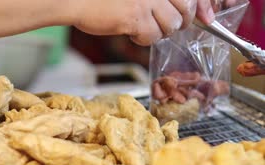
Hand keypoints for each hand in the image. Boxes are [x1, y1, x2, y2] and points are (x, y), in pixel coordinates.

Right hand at [70, 0, 215, 45]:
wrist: (78, 0)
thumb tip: (195, 12)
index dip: (201, 7)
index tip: (206, 17)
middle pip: (186, 9)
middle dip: (179, 22)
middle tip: (164, 24)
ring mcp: (147, 0)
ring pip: (170, 25)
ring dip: (158, 31)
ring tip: (141, 27)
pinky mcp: (135, 16)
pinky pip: (152, 37)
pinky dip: (143, 40)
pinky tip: (130, 32)